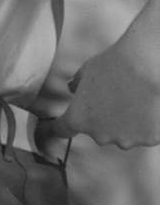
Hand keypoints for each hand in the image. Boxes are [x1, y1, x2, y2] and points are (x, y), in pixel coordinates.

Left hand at [47, 9, 159, 148]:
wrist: (146, 67)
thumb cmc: (114, 65)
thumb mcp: (87, 70)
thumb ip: (77, 84)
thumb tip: (72, 88)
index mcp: (79, 118)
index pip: (63, 129)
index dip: (59, 127)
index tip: (55, 127)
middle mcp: (100, 135)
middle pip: (98, 130)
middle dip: (102, 118)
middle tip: (113, 96)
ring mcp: (125, 140)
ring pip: (123, 133)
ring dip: (125, 122)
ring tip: (134, 97)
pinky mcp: (148, 140)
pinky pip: (145, 133)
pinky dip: (146, 123)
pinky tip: (149, 104)